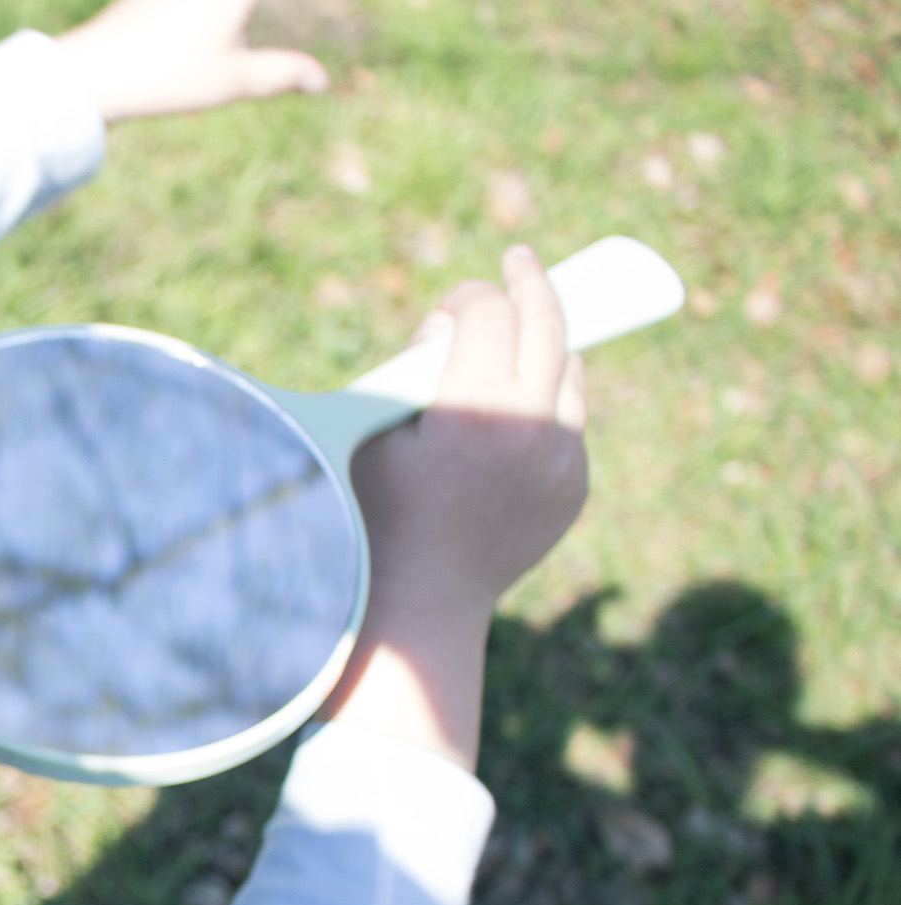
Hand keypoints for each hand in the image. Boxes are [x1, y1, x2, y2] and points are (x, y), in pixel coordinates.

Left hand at [55, 0, 327, 123]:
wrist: (94, 72)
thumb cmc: (168, 77)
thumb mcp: (233, 80)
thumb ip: (282, 73)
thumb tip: (321, 81)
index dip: (317, 7)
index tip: (329, 13)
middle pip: (237, 6)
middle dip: (242, 17)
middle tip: (241, 28)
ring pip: (218, 8)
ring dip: (229, 18)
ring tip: (225, 30)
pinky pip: (189, 7)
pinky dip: (208, 15)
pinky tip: (211, 25)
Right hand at [352, 246, 590, 625]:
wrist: (418, 606)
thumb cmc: (374, 515)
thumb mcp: (371, 433)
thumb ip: (411, 366)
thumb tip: (451, 325)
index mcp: (476, 412)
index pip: (488, 314)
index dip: (467, 296)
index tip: (451, 302)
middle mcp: (534, 431)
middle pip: (548, 324)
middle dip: (530, 284)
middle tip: (517, 259)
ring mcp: (563, 461)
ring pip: (568, 370)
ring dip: (543, 345)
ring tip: (514, 338)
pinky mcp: (573, 487)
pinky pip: (568, 422)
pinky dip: (543, 405)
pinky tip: (508, 415)